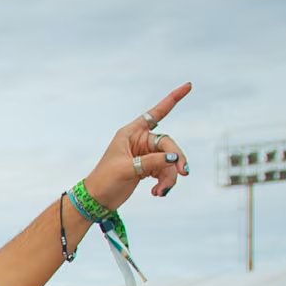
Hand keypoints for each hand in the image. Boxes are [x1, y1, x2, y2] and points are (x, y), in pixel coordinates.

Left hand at [83, 83, 192, 210]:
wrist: (97, 200)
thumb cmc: (105, 180)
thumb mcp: (127, 169)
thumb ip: (152, 162)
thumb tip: (175, 158)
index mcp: (131, 133)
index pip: (156, 113)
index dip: (172, 99)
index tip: (188, 85)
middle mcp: (140, 141)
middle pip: (168, 144)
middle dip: (177, 159)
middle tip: (183, 173)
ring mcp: (145, 155)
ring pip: (170, 161)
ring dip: (170, 177)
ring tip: (160, 192)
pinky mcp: (149, 168)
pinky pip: (166, 171)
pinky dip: (165, 182)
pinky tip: (157, 193)